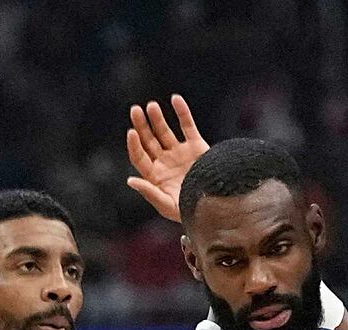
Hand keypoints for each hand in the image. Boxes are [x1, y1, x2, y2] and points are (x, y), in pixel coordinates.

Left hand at [126, 94, 208, 222]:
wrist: (217, 204)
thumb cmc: (189, 211)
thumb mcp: (167, 205)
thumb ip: (149, 192)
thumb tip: (130, 180)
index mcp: (155, 176)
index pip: (139, 157)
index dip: (134, 145)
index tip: (131, 132)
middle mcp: (165, 162)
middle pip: (148, 140)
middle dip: (141, 125)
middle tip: (135, 110)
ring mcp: (180, 153)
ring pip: (165, 131)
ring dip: (157, 118)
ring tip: (151, 106)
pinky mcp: (196, 146)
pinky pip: (187, 126)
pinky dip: (182, 112)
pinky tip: (175, 99)